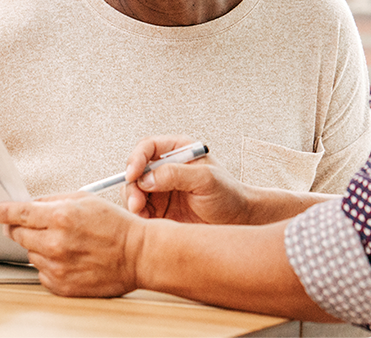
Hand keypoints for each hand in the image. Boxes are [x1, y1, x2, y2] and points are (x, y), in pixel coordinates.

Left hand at [0, 194, 144, 297]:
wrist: (138, 255)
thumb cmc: (116, 226)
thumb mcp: (85, 200)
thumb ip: (53, 200)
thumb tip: (32, 204)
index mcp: (60, 217)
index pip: (18, 214)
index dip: (2, 212)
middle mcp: (55, 243)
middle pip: (18, 235)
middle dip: (21, 228)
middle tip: (37, 226)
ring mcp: (57, 267)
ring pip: (30, 254)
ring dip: (40, 246)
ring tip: (65, 243)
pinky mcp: (62, 285)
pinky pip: (42, 273)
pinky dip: (49, 265)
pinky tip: (69, 258)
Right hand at [124, 135, 251, 224]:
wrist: (239, 222)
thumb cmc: (228, 195)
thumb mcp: (206, 180)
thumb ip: (176, 174)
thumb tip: (146, 177)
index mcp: (177, 151)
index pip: (147, 147)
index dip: (136, 159)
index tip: (133, 175)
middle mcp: (165, 167)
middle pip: (135, 170)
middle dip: (132, 186)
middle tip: (136, 204)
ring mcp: (160, 189)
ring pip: (133, 191)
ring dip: (133, 202)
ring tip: (143, 215)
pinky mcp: (159, 209)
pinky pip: (139, 210)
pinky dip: (139, 216)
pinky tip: (148, 223)